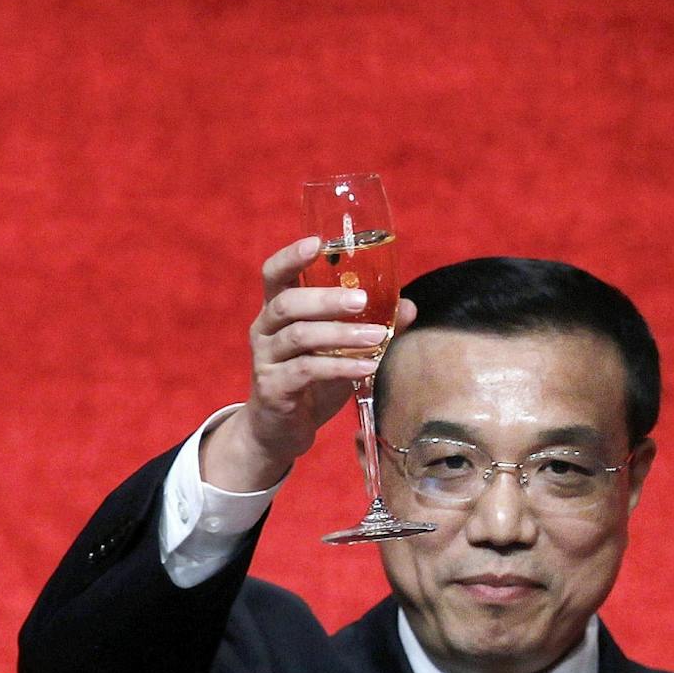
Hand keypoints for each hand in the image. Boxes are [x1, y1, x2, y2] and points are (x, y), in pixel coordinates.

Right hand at [201, 237, 416, 491]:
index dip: (291, 256)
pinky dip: (339, 367)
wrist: (279, 430)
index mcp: (277, 311)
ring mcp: (265, 359)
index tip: (317, 242)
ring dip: (340, 334)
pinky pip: (306, 371)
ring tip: (375, 337)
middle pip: (287, 303)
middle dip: (325, 299)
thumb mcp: (338, 350)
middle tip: (361, 300)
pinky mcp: (273, 388)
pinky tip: (366, 367)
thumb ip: (369, 325)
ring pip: (298, 337)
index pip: (274, 274)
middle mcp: (265, 329)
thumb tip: (408, 307)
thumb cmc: (309, 380)